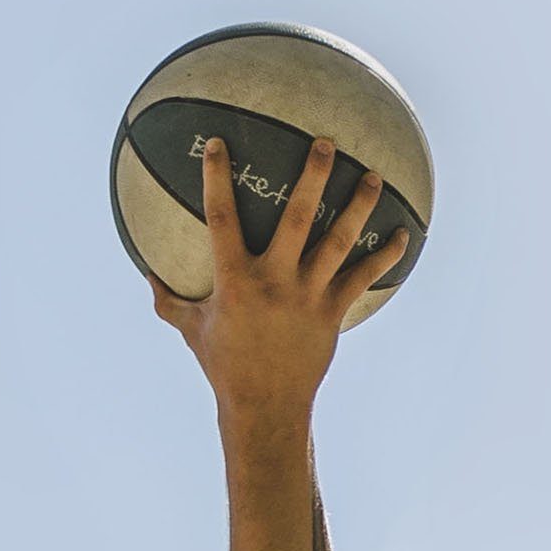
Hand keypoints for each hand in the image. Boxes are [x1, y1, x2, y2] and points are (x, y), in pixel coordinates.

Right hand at [151, 135, 409, 434]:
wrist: (265, 408)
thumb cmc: (224, 367)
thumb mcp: (191, 330)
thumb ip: (169, 299)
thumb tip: (145, 272)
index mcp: (234, 280)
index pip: (222, 218)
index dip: (218, 179)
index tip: (219, 143)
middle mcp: (274, 282)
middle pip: (297, 218)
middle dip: (312, 177)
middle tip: (326, 142)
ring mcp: (307, 297)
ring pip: (338, 243)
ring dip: (358, 207)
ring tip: (374, 177)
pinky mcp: (332, 314)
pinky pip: (362, 278)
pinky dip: (384, 256)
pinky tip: (404, 235)